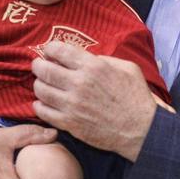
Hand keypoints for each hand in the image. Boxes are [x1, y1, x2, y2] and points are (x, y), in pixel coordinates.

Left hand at [31, 42, 156, 160]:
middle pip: (44, 69)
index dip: (50, 49)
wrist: (140, 130)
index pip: (59, 50)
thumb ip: (104, 59)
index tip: (49, 51)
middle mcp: (79, 83)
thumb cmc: (136, 97)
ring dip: (39, 85)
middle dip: (38, 65)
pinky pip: (43, 112)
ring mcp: (72, 105)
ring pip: (40, 90)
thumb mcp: (127, 68)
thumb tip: (86, 58)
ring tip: (43, 85)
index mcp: (93, 66)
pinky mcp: (69, 123)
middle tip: (39, 66)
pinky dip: (39, 105)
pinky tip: (44, 103)